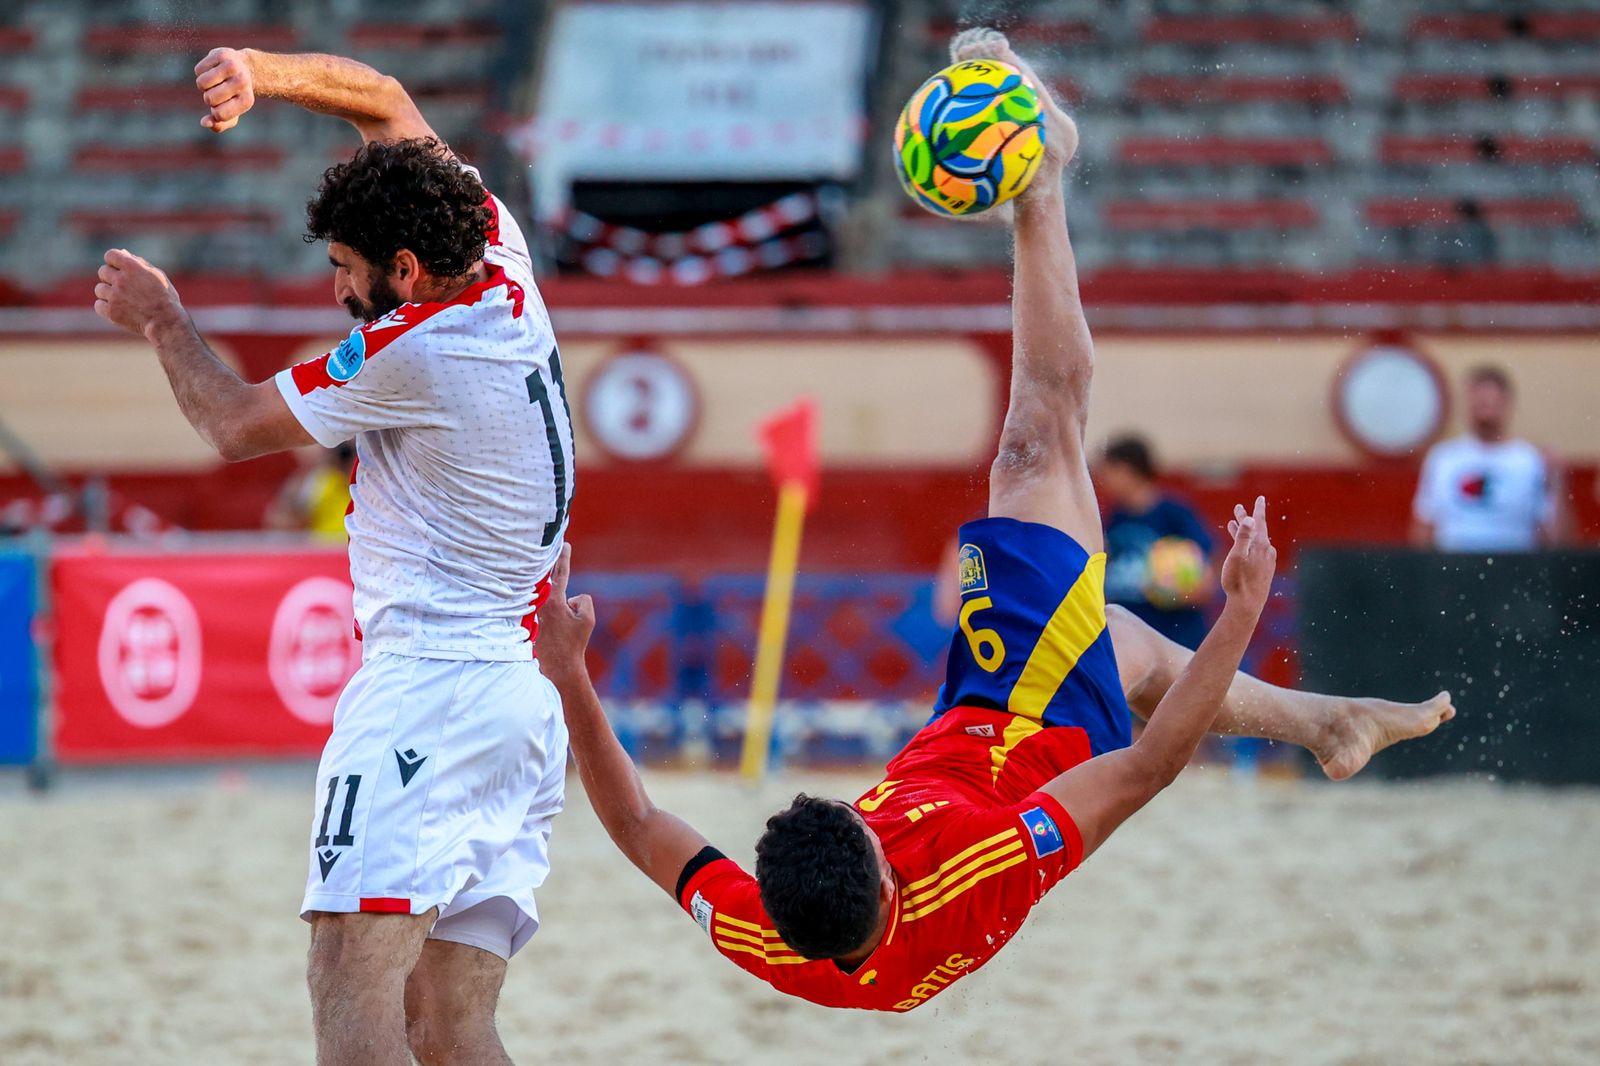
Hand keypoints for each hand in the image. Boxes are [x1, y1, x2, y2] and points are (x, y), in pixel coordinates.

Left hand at [93, 249, 183, 338]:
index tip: (119, 269)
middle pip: (103, 272)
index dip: (114, 261)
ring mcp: (114, 296)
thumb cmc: (165, 298)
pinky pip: (98, 305)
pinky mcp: (111, 311)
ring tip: (123, 300)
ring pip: (99, 289)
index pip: (111, 255)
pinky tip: (118, 309)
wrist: (166, 322)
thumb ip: (139, 263)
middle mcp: (121, 279)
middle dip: (111, 278)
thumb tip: (124, 253)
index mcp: (132, 267)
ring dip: (108, 293)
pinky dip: (105, 307)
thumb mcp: (157, 275)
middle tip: (124, 287)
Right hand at [194, 47, 255, 132]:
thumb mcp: (232, 112)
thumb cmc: (235, 95)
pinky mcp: (221, 54)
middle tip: (220, 92)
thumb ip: (220, 124)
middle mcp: (243, 82)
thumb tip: (205, 123)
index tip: (224, 107)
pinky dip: (202, 72)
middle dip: (209, 98)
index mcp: (247, 100)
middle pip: (209, 99)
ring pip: (201, 84)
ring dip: (204, 85)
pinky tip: (214, 70)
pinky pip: (198, 70)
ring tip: (216, 82)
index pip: (219, 115)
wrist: (244, 68)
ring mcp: (233, 66)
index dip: (215, 113)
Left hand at [537, 544, 595, 687]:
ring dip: (562, 608)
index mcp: (554, 600)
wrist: (558, 665)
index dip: (563, 557)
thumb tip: (571, 599)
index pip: (560, 573)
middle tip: (558, 561)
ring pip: (557, 600)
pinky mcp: (535, 621)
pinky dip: (558, 617)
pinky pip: (552, 611)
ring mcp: (536, 612)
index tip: (564, 544)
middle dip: (557, 575)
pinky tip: (558, 632)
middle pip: (553, 582)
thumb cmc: (574, 643)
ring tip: (564, 628)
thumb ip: (583, 600)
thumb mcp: (587, 618)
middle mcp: (541, 603)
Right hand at [1219, 496, 1276, 613]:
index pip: (1259, 521)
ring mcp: (1266, 561)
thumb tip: (1250, 518)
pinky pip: (1256, 551)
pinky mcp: (1264, 570)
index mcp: (1260, 545)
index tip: (1261, 498)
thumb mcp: (1236, 556)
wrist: (1247, 604)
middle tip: (1238, 508)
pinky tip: (1245, 547)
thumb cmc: (1238, 581)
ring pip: (1255, 541)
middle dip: (1246, 519)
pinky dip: (1248, 544)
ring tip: (1233, 526)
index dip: (1258, 508)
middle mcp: (1267, 551)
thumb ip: (1243, 536)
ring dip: (1244, 532)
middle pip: (1256, 530)